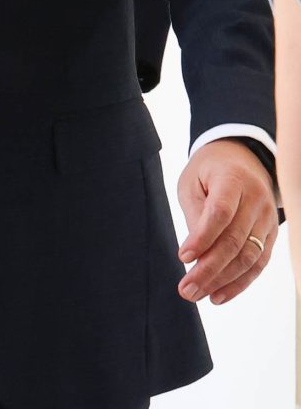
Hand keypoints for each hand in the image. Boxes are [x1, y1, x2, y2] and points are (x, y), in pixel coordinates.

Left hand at [176, 138, 278, 304]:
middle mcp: (257, 201)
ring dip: (223, 281)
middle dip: (209, 269)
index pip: (220, 213)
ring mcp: (268, 219)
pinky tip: (219, 295)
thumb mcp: (192, 182)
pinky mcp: (272, 235)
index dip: (202, 238)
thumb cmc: (209, 171)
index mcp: (233, 180)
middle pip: (235, 241)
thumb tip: (194, 253)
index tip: (182, 257)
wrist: (242, 159)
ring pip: (249, 257)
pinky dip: (240, 282)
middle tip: (186, 290)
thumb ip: (195, 213)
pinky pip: (259, 263)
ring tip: (197, 295)